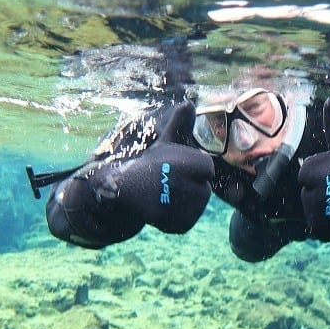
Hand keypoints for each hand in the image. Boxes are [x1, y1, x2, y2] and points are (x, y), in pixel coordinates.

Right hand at [92, 101, 214, 233]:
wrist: (122, 189)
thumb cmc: (148, 164)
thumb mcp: (165, 143)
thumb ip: (180, 125)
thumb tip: (189, 103)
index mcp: (194, 163)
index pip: (207, 168)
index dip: (190, 168)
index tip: (172, 167)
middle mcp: (193, 185)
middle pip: (204, 189)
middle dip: (188, 185)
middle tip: (166, 182)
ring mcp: (187, 207)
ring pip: (197, 206)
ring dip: (183, 202)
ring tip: (164, 195)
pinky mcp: (181, 225)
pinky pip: (186, 221)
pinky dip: (176, 218)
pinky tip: (162, 209)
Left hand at [299, 99, 329, 241]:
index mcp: (313, 167)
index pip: (305, 175)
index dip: (323, 176)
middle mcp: (313, 190)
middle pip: (307, 193)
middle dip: (324, 193)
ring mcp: (316, 212)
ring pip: (312, 210)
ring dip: (326, 209)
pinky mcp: (321, 230)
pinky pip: (317, 227)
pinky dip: (329, 226)